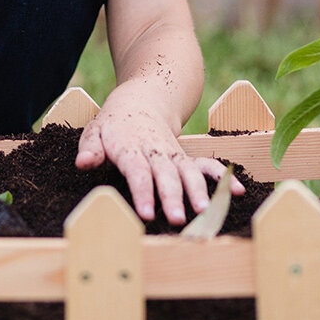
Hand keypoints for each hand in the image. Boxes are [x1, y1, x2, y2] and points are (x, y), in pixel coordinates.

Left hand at [74, 88, 243, 225]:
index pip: (138, 171)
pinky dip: (222, 176)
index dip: (143, 192)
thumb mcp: (95, 130)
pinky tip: (237, 191)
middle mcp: (156, 151)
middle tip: (179, 220)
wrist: (141, 99)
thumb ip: (90, 148)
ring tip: (207, 212)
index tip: (147, 213)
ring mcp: (174, 154)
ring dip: (199, 191)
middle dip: (173, 198)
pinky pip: (206, 165)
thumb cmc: (114, 123)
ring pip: (189, 171)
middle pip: (166, 175)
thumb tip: (82, 163)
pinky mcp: (186, 158)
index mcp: (131, 147)